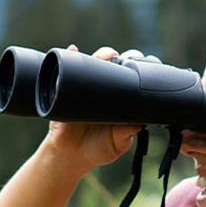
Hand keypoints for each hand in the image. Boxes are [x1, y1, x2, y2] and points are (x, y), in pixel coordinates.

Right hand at [40, 46, 143, 167]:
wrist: (72, 156)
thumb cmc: (99, 148)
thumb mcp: (117, 144)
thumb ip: (125, 135)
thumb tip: (137, 124)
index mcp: (119, 100)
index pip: (128, 78)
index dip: (134, 68)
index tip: (140, 63)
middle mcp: (103, 90)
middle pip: (110, 66)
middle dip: (116, 58)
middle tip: (118, 58)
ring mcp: (84, 88)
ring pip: (91, 65)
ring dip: (97, 56)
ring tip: (104, 55)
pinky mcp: (65, 92)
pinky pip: (65, 71)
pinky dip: (68, 57)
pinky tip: (72, 50)